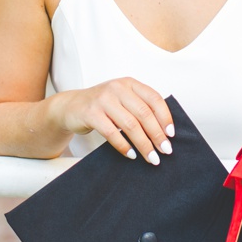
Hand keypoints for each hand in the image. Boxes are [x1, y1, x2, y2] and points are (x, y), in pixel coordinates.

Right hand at [53, 78, 173, 163]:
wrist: (70, 107)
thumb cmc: (102, 106)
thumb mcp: (122, 99)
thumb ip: (140, 107)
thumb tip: (165, 131)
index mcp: (130, 83)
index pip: (154, 99)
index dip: (165, 117)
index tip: (171, 135)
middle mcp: (118, 88)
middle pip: (144, 114)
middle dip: (157, 135)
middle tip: (165, 151)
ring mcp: (103, 100)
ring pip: (130, 125)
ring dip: (143, 144)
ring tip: (151, 157)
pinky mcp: (91, 114)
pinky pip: (112, 133)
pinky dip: (124, 146)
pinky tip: (131, 155)